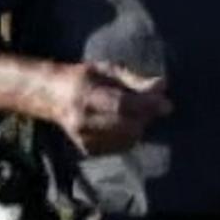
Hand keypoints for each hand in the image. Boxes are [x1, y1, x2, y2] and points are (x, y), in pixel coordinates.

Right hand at [50, 61, 172, 155]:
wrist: (53, 97)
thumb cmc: (85, 78)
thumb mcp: (108, 69)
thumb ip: (134, 79)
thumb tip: (161, 86)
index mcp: (86, 96)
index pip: (121, 105)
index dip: (146, 106)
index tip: (166, 104)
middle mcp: (83, 121)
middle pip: (126, 126)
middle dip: (146, 117)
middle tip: (153, 106)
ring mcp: (84, 139)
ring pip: (127, 140)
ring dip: (139, 127)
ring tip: (136, 113)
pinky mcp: (88, 150)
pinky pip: (121, 147)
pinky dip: (129, 136)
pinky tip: (125, 123)